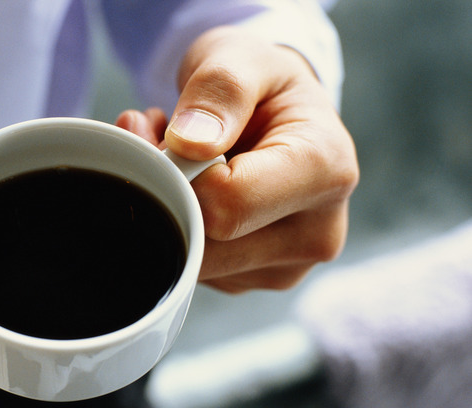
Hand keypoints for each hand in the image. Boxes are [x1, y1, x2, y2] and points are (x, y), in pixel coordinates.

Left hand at [116, 26, 358, 292]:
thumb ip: (219, 91)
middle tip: (150, 137)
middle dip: (164, 190)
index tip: (167, 133)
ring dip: (164, 208)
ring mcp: (285, 266)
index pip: (229, 204)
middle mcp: (317, 232)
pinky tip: (184, 187)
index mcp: (327, 172)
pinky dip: (174, 226)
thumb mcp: (242, 58)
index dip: (180, 172)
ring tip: (172, 156)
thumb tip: (189, 144)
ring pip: (193, 262)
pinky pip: (192, 266)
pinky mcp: (252, 278)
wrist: (274, 111)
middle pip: (209, 245)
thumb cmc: (260, 82)